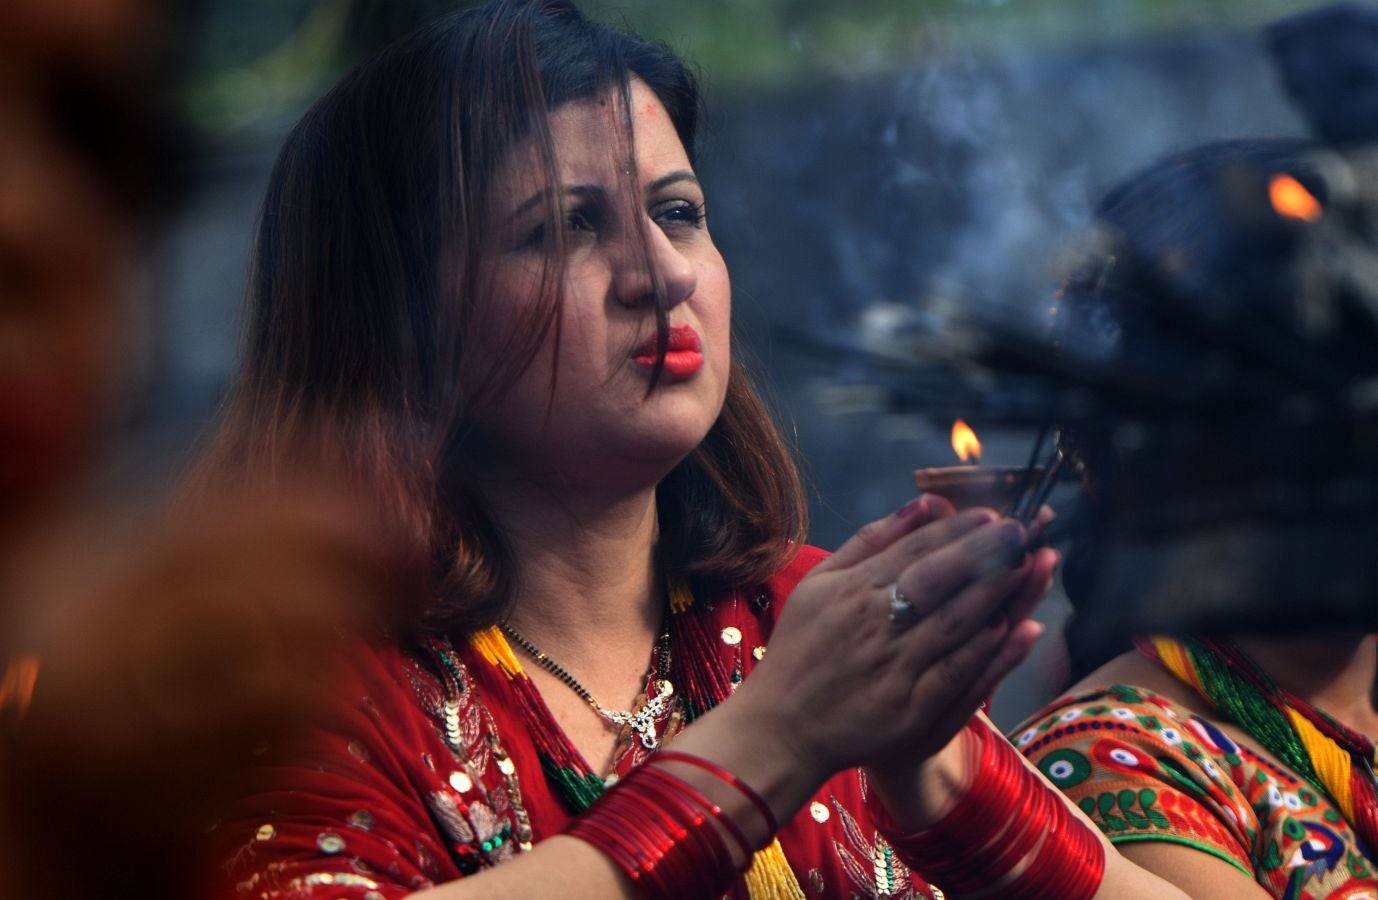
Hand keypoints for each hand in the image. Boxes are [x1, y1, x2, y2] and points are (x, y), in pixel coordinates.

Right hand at [732, 494, 1056, 778]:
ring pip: (954, 624)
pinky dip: (987, 652)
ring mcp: (894, 670)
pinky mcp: (910, 711)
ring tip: (1029, 566)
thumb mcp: (819, 583)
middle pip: (939, 580)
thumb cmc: (801, 648)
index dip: (957, 530)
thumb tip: (923, 503)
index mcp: (851, 591)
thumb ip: (871, 541)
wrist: (783, 726)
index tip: (992, 514)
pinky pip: (957, 675)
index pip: (914, 550)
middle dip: (985, 551)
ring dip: (996, 594)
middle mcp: (873, 625)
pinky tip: (1015, 628)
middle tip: (1022, 530)